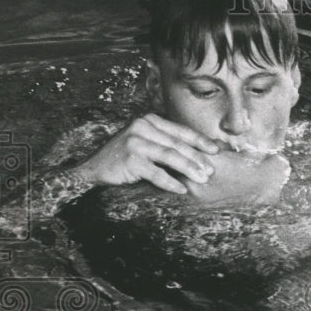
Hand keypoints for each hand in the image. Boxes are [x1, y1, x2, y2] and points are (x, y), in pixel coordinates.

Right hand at [74, 113, 219, 194]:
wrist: (94, 170)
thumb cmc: (125, 158)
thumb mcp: (146, 143)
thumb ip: (166, 143)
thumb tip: (199, 154)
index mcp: (149, 121)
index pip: (181, 131)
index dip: (200, 141)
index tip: (216, 151)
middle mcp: (142, 127)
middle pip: (177, 144)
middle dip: (197, 158)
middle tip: (211, 170)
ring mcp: (135, 142)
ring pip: (170, 156)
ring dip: (189, 168)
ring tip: (202, 179)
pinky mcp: (130, 159)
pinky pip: (156, 172)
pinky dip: (170, 182)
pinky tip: (181, 189)